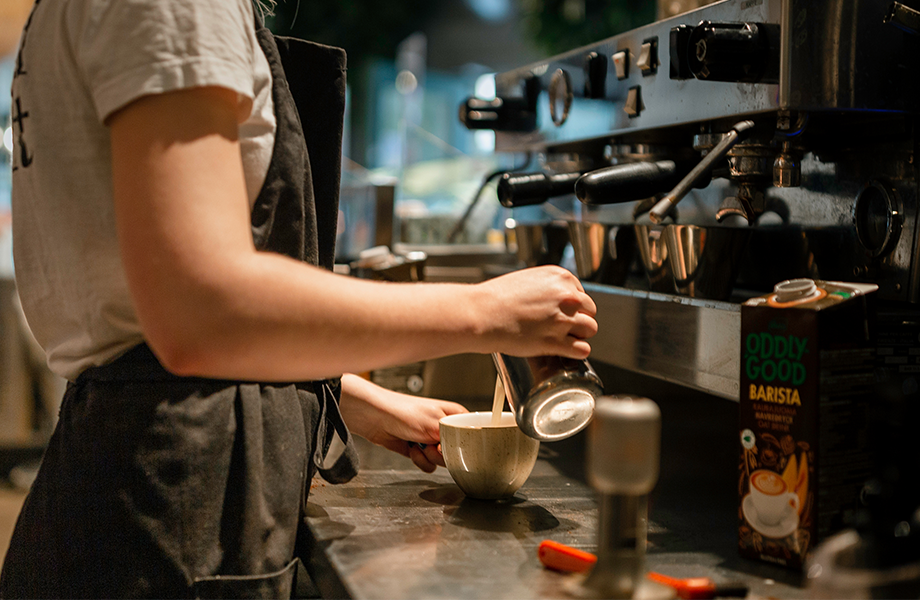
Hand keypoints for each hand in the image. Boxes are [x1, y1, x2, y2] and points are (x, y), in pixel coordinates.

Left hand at [339, 375, 467, 472]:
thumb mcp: (434, 424)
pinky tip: (411, 450)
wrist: (375, 417)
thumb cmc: (403, 411)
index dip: (465, 445)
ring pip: (442, 461)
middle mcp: (445, 427)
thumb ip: (453, 440)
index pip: (472, 434)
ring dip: (429, 458)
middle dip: (442, 454)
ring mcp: (431, 439)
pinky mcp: (419, 450)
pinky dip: (420, 461)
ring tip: (419, 446)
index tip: (454, 446)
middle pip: (457, 452)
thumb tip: (463, 453)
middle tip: (433, 446)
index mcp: (454, 415)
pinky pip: (428, 464)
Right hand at [475, 266, 597, 358]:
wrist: (481, 313)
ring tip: (562, 339)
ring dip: (579, 335)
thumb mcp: (528, 279)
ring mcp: (563, 319)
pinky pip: (582, 350)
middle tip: (560, 327)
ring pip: (590, 329)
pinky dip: (576, 352)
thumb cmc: (496, 298)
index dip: (572, 307)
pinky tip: (565, 351)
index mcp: (561, 278)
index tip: (560, 313)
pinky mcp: (555, 341)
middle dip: (577, 319)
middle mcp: (567, 296)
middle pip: (590, 311)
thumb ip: (549, 287)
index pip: (582, 294)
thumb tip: (558, 298)